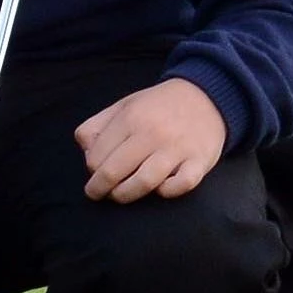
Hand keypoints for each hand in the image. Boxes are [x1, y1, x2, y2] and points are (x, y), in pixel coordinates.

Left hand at [72, 77, 227, 202]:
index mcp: (131, 118)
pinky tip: (160, 189)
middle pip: (115, 171)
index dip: (91, 168)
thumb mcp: (124, 105)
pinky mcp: (200, 161)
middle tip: (97, 193)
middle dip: (100, 188)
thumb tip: (85, 150)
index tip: (93, 172)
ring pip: (144, 181)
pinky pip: (182, 185)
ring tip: (119, 195)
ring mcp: (178, 148)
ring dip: (126, 195)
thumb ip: (98, 125)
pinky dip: (168, 191)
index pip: (98, 155)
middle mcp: (153, 133)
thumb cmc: (158, 107)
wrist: (207, 97)